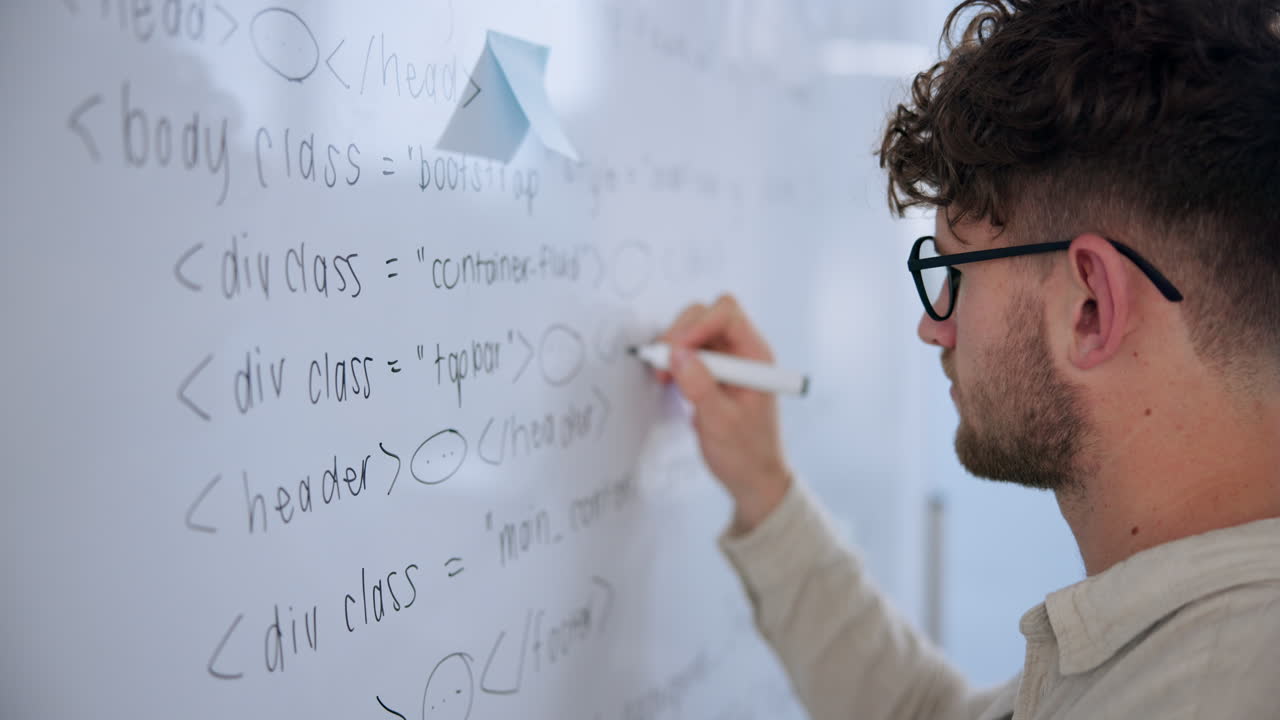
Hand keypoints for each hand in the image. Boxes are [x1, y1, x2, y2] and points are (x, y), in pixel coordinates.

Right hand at [657, 294, 792, 534]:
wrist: (751, 476)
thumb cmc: (746, 452)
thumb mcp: (721, 422)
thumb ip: (700, 386)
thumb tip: (677, 354)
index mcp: (756, 356)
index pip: (727, 314)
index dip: (699, 324)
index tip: (677, 350)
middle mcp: (742, 352)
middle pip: (706, 314)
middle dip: (680, 333)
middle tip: (663, 363)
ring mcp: (725, 360)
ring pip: (693, 330)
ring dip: (672, 346)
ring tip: (663, 375)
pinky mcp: (710, 371)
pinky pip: (687, 350)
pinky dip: (672, 359)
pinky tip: (667, 379)